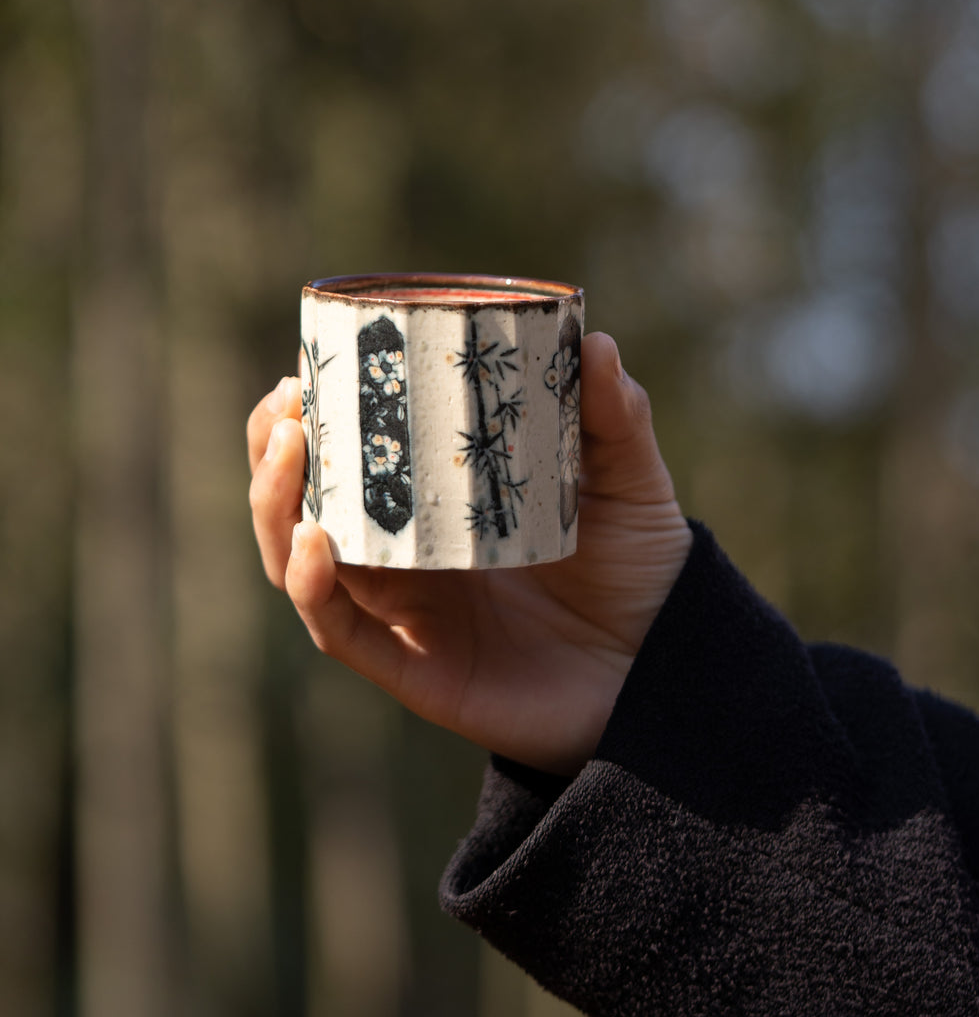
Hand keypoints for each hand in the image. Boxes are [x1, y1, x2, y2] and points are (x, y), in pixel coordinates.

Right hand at [248, 332, 690, 775]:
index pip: (350, 454)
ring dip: (277, 503)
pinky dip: (312, 584)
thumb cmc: (640, 573)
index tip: (303, 365)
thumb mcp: (630, 483)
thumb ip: (617, 418)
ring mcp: (403, 611)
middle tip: (286, 400)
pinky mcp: (412, 666)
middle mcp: (405, 556)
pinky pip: (338, 628)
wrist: (665, 674)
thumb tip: (598, 342)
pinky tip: (315, 538)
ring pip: (301, 557)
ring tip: (288, 447)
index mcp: (438, 505)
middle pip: (304, 502)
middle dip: (275, 450)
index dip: (312, 413)